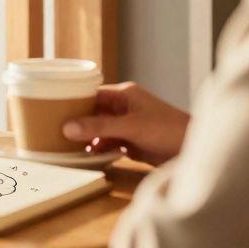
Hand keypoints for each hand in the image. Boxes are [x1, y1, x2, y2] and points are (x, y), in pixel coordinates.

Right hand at [62, 81, 190, 165]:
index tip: (52, 108)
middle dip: (77, 121)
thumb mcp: (131, 127)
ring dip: (87, 137)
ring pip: (100, 129)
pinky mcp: (133, 143)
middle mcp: (125, 108)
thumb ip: (100, 127)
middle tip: (54, 129)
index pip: (91, 93)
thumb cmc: (169, 130)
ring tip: (66, 145)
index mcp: (124, 94)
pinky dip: (99, 149)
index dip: (73, 100)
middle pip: (93, 112)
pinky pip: (109, 144)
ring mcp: (128, 126)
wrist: (196, 150)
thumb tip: (67, 127)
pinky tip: (88, 155)